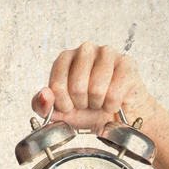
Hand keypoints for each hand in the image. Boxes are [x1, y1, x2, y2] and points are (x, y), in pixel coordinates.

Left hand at [31, 42, 156, 134]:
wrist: (115, 118)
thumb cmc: (87, 111)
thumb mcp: (59, 113)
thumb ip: (42, 105)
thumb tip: (45, 94)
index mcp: (65, 59)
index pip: (56, 85)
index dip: (64, 104)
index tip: (70, 105)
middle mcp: (85, 50)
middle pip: (77, 86)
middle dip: (82, 104)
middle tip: (87, 103)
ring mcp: (107, 53)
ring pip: (96, 88)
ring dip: (98, 104)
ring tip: (99, 101)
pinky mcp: (127, 63)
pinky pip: (114, 93)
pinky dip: (112, 105)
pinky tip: (113, 101)